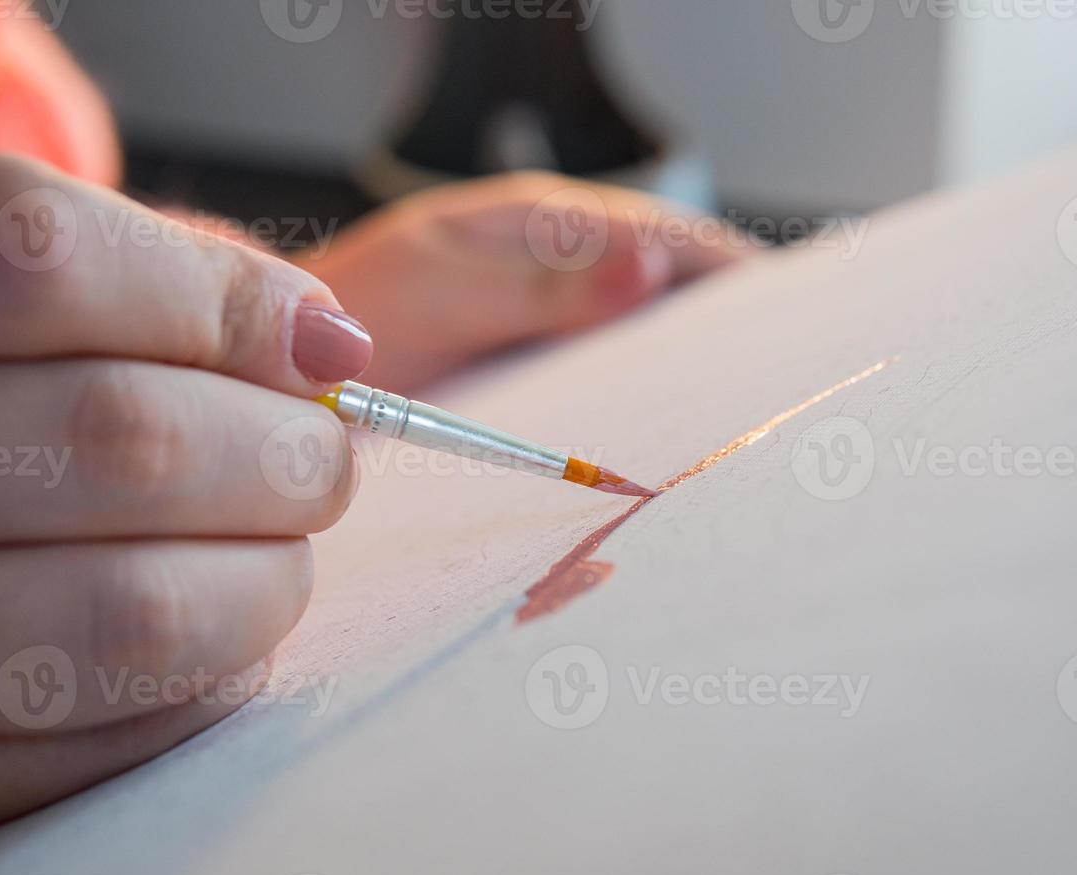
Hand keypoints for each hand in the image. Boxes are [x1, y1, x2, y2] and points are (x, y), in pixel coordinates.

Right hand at [0, 154, 371, 860]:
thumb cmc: (39, 395)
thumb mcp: (112, 293)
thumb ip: (286, 267)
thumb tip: (500, 299)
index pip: (36, 254)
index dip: (213, 299)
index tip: (317, 346)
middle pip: (115, 438)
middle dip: (281, 458)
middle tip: (313, 465)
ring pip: (125, 615)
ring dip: (263, 585)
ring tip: (268, 556)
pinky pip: (102, 754)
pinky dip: (207, 694)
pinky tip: (202, 638)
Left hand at [300, 171, 752, 391]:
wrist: (287, 373)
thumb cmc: (355, 313)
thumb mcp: (441, 287)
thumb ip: (541, 283)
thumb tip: (650, 268)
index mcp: (544, 224)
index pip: (665, 235)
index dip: (731, 269)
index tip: (790, 309)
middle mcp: (560, 268)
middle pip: (669, 290)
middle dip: (725, 329)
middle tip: (780, 381)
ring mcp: (552, 323)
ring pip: (643, 344)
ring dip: (685, 379)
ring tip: (737, 422)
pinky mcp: (540, 377)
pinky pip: (606, 390)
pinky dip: (638, 415)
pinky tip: (658, 448)